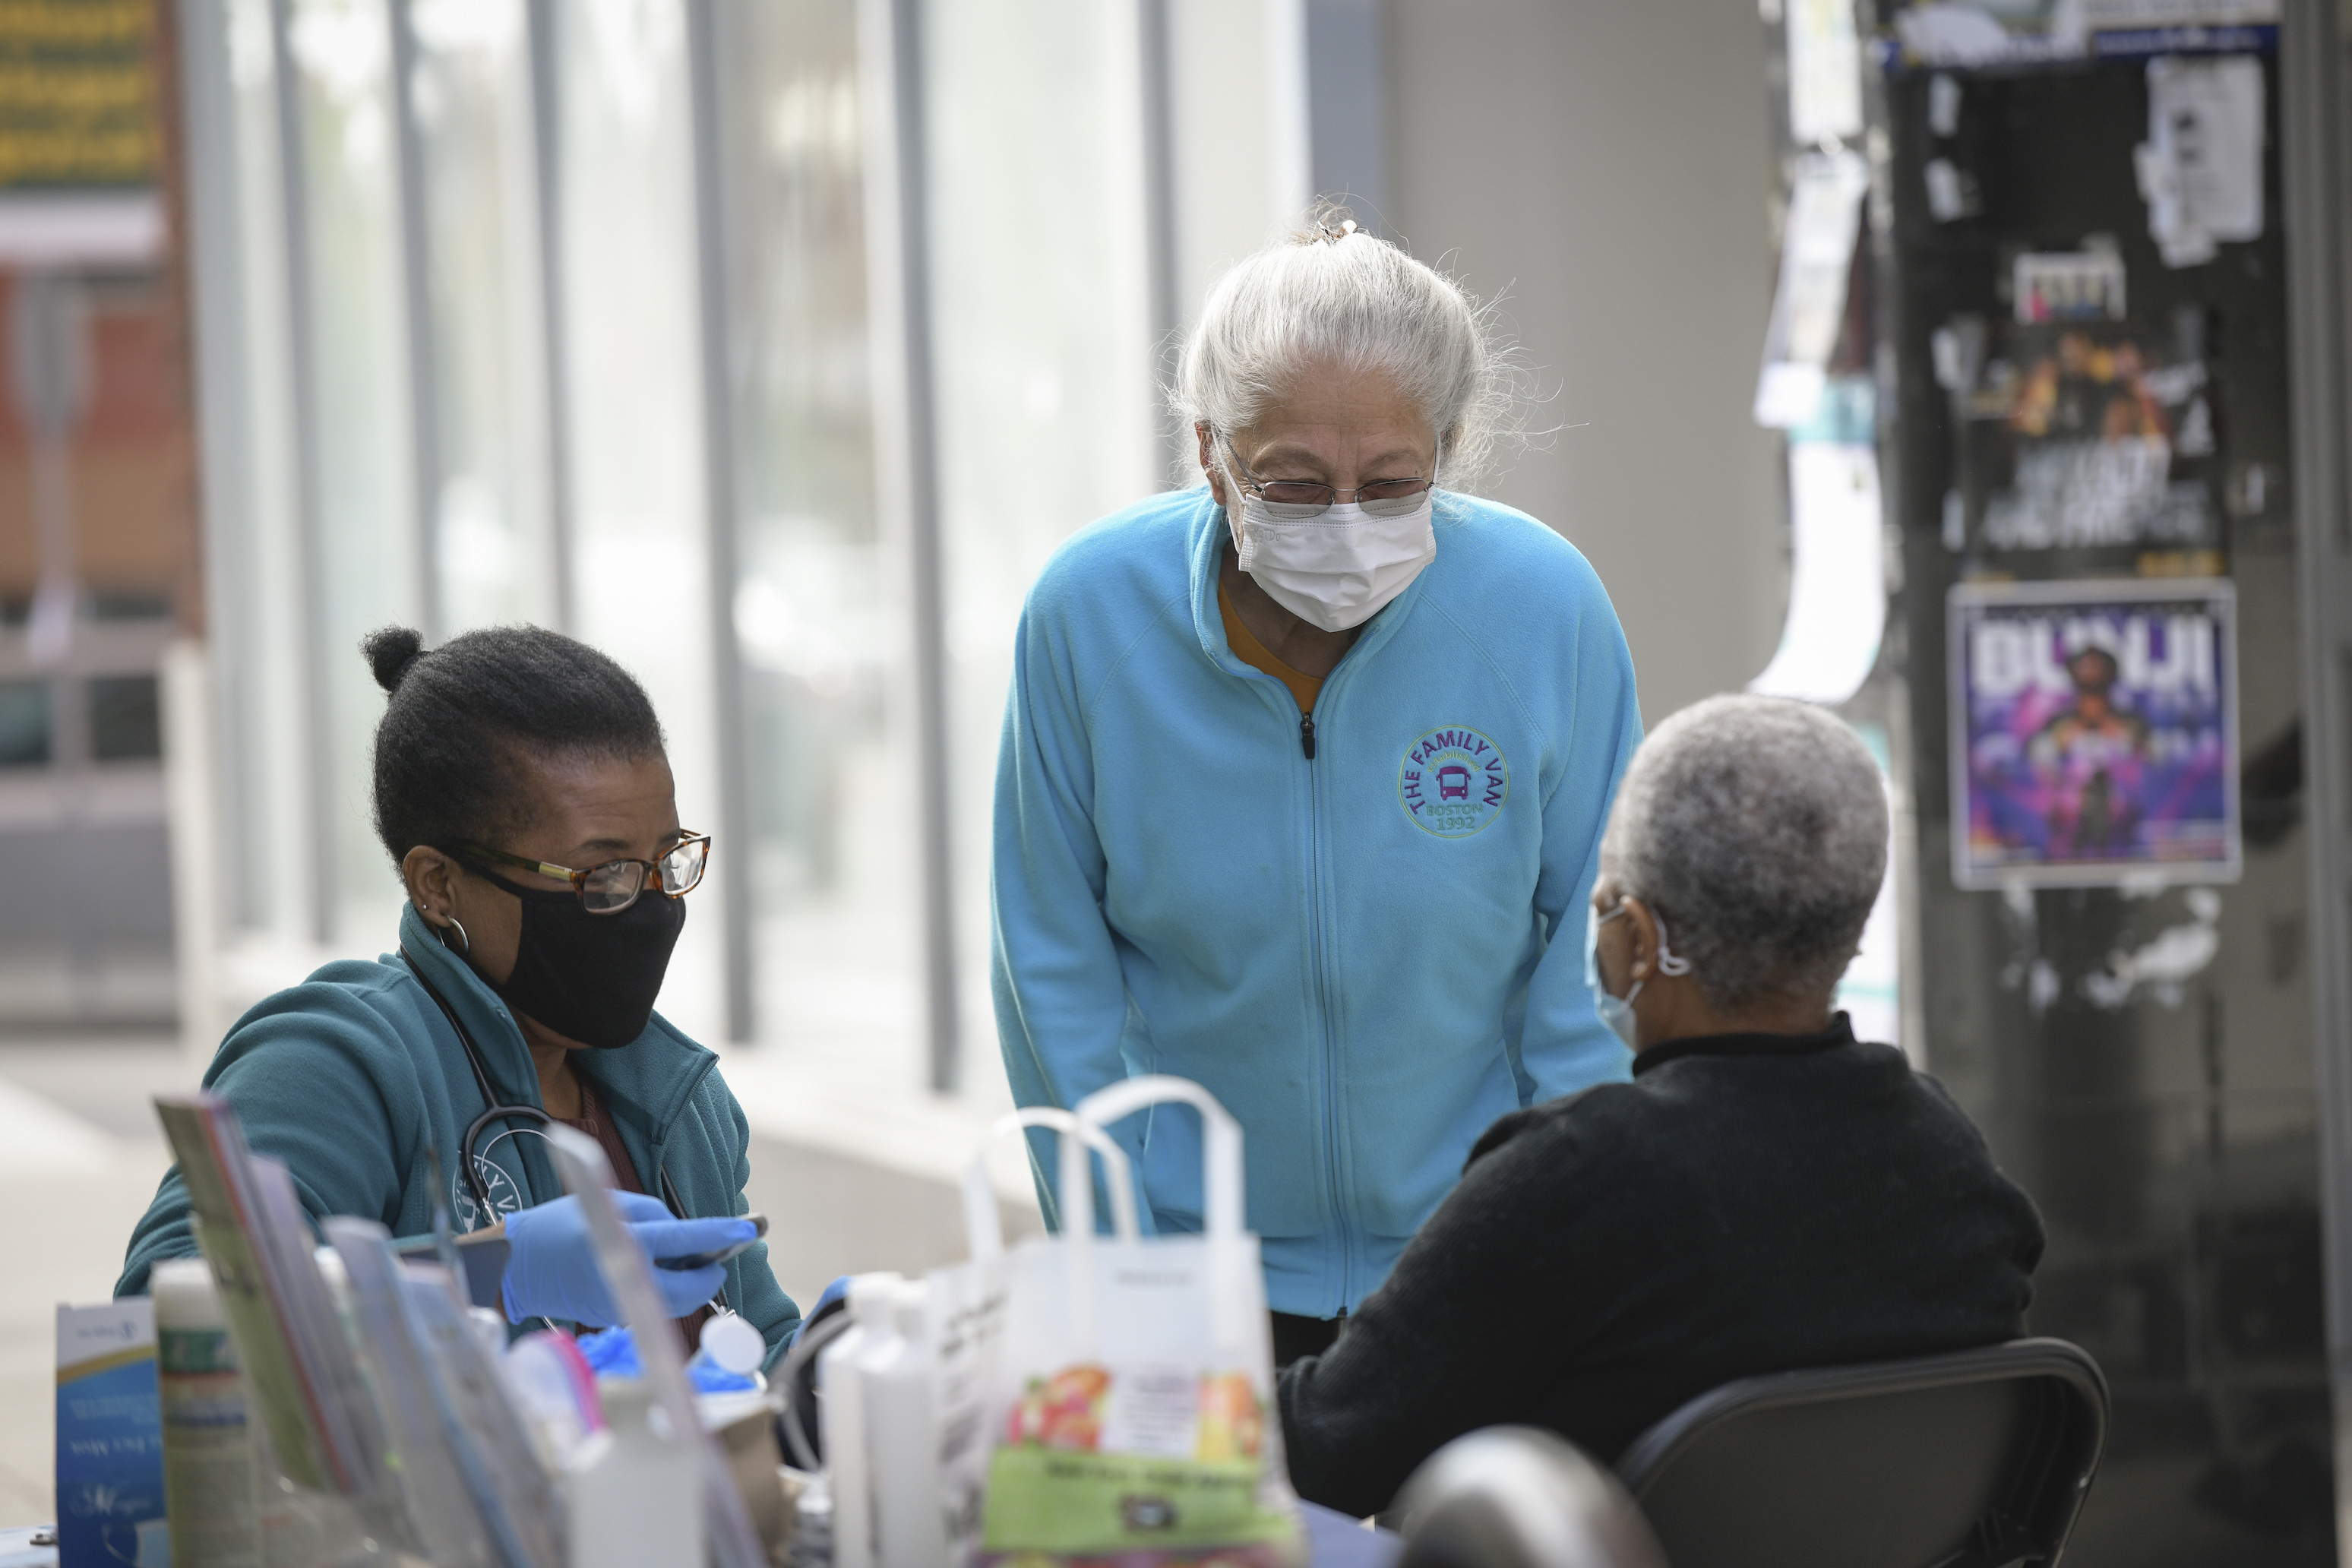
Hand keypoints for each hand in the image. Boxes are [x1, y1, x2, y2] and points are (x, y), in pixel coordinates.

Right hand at [500, 1191, 753, 1325]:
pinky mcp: (615, 1318)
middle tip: (715, 1253)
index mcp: (626, 1245)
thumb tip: (687, 1236)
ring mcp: (621, 1307)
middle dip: (710, 1272)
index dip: (722, 1234)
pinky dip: (665, 1289)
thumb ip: (655, 1218)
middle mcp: (627, 1282)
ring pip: (676, 1301)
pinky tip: (658, 1271)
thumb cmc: (558, 1226)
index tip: (749, 1229)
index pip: (686, 1241)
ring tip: (685, 1259)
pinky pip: (654, 1304)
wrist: (516, 1267)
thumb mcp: (610, 1205)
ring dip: (689, 1282)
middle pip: (692, 1289)